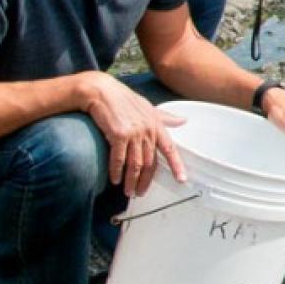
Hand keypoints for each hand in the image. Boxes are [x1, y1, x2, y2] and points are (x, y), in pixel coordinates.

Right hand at [79, 72, 187, 196]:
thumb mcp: (148, 107)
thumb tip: (183, 120)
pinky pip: (118, 160)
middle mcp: (147, 130)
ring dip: (131, 181)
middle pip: (150, 163)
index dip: (177, 165)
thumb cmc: (124, 100)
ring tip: (128, 192)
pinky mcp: (118, 135)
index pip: (170, 149)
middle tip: (140, 193)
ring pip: (135, 164)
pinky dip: (116, 172)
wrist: (101, 91)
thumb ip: (164, 117)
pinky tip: (114, 180)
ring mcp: (134, 133)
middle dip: (146, 181)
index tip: (182, 180)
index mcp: (156, 125)